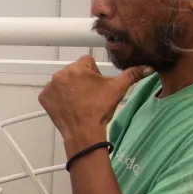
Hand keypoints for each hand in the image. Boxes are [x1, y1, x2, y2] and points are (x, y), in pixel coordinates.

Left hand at [38, 56, 152, 147]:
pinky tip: (69, 105)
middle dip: (82, 80)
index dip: (95, 73)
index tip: (97, 85)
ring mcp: (50, 86)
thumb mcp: (117, 89)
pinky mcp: (44, 97)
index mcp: (77, 68)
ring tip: (80, 101)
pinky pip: (52, 92)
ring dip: (70, 88)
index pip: (88, 61)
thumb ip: (132, 74)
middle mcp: (60, 74)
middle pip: (74, 71)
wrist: (83, 132)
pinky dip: (59, 97)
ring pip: (63, 81)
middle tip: (89, 95)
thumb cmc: (99, 110)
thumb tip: (148, 67)